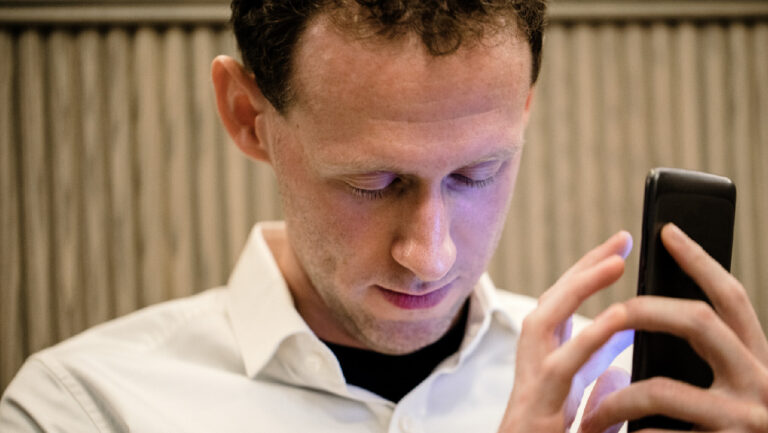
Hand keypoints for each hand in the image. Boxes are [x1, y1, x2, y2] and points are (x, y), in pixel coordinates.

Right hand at [497, 231, 634, 432]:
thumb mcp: (582, 420)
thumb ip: (595, 390)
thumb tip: (618, 366)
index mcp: (547, 377)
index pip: (563, 316)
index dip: (586, 281)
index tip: (616, 252)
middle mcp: (533, 377)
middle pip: (548, 307)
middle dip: (581, 271)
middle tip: (619, 242)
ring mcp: (530, 393)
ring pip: (542, 326)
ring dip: (576, 290)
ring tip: (613, 261)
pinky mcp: (535, 415)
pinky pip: (561, 371)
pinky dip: (587, 341)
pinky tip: (617, 320)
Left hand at [578, 223, 767, 432]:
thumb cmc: (731, 431)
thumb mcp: (727, 389)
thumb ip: (704, 355)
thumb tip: (644, 309)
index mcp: (759, 361)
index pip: (731, 298)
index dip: (700, 261)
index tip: (666, 231)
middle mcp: (762, 384)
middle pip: (698, 321)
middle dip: (644, 310)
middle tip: (610, 314)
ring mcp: (746, 421)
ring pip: (661, 387)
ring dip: (613, 399)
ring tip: (589, 413)